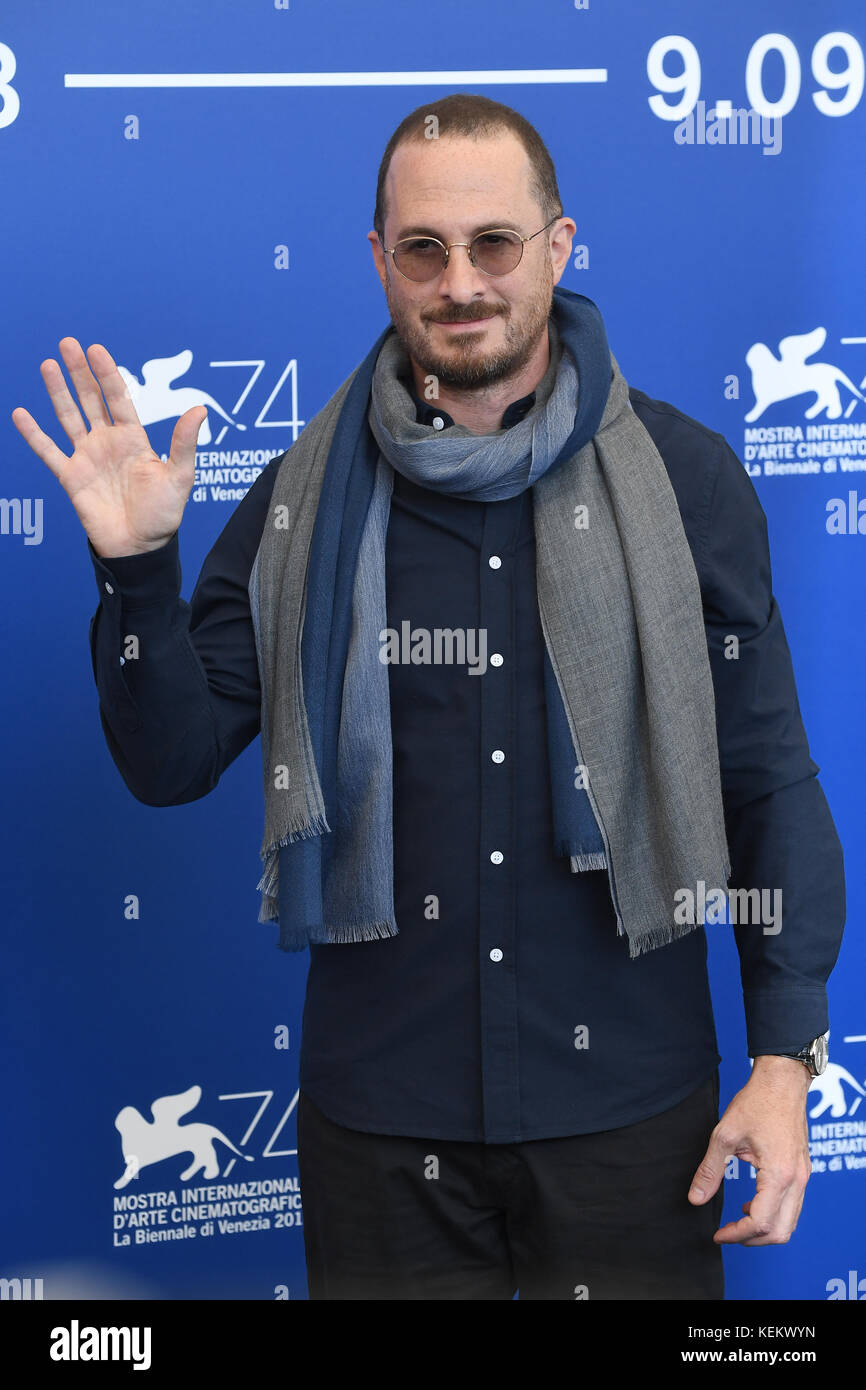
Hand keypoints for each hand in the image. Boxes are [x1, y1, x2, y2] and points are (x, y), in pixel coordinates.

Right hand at [11, 338, 206, 558]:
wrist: (139, 548)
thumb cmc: (163, 515)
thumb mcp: (179, 477)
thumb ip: (183, 443)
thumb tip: (199, 408)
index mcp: (134, 439)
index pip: (118, 398)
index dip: (107, 374)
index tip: (96, 349)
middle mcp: (108, 443)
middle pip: (90, 400)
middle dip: (79, 372)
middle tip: (67, 343)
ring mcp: (87, 458)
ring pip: (68, 417)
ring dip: (58, 392)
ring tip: (47, 365)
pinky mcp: (71, 477)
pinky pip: (49, 452)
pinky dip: (34, 434)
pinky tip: (21, 414)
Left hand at [687, 1054, 811, 1244]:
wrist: (782, 1081)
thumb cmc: (756, 1102)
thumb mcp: (725, 1136)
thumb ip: (710, 1171)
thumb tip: (695, 1199)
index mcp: (779, 1174)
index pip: (760, 1222)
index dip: (736, 1234)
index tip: (717, 1234)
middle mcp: (797, 1180)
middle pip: (781, 1232)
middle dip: (753, 1239)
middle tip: (727, 1233)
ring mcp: (803, 1176)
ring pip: (790, 1222)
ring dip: (764, 1229)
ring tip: (737, 1221)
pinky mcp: (802, 1170)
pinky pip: (793, 1206)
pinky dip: (774, 1214)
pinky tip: (750, 1203)